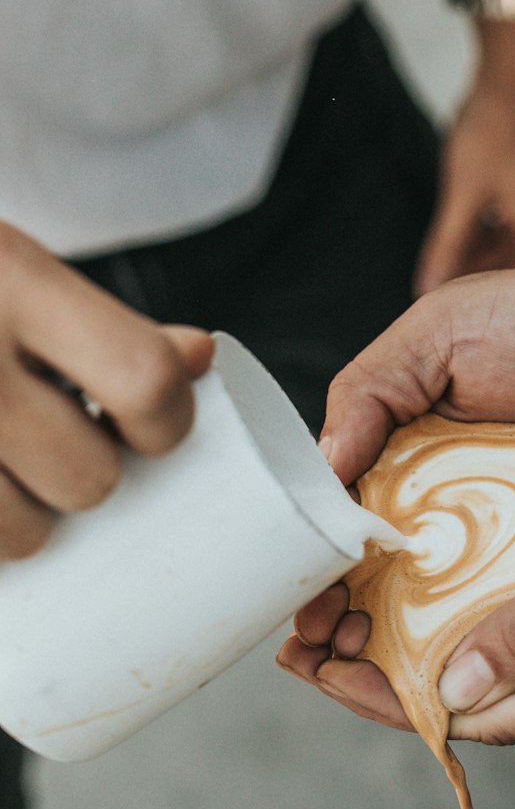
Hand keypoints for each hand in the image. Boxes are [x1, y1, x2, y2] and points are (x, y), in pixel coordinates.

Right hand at [0, 223, 212, 557]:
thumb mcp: (10, 272)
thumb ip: (100, 322)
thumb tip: (201, 358)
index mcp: (11, 280)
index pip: (145, 380)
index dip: (164, 422)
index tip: (145, 427)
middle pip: (88, 478)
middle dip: (81, 477)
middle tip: (48, 449)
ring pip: (21, 536)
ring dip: (21, 524)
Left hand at [282, 356, 514, 738]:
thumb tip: (455, 693)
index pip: (489, 716)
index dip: (396, 698)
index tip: (318, 669)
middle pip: (486, 685)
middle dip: (395, 665)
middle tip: (310, 634)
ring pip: (503, 639)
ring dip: (427, 623)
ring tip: (348, 598)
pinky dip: (472, 583)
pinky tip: (423, 558)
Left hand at [415, 68, 514, 292]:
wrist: (513, 68)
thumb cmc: (493, 129)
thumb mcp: (463, 195)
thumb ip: (446, 245)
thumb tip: (425, 289)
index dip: (488, 299)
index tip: (455, 305)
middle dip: (481, 271)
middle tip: (442, 279)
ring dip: (483, 247)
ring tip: (446, 253)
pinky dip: (491, 223)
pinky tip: (463, 221)